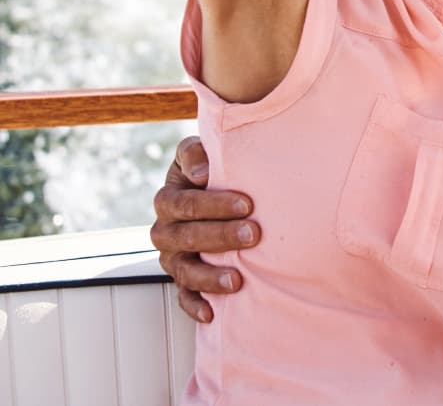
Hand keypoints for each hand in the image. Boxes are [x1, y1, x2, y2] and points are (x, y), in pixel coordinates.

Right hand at [150, 136, 259, 323]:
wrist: (213, 190)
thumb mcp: (199, 154)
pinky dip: (194, 306)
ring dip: (209, 277)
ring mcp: (172, 257)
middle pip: (187, 237)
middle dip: (221, 237)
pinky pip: (183, 297)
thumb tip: (202, 171)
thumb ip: (195, 153)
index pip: (185, 204)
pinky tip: (212, 313)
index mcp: (168, 200)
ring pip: (184, 271)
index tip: (247, 204)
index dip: (215, 205)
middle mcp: (165, 231)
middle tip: (254, 235)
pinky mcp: (182, 279)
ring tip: (236, 280)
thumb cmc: (211, 169)